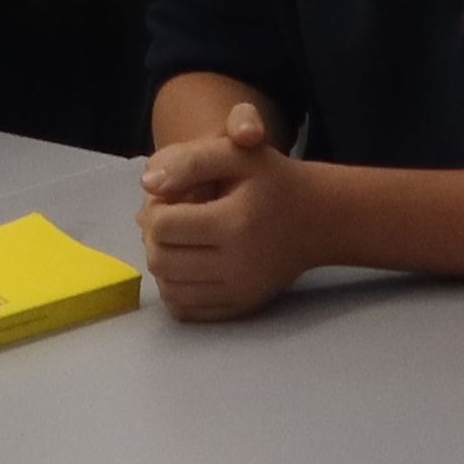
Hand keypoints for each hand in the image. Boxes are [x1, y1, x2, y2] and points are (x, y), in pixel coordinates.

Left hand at [139, 100, 313, 321]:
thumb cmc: (273, 181)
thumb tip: (147, 184)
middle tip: (170, 218)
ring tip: (178, 240)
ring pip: (168, 288)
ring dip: (162, 262)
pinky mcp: (240, 308)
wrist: (316, 220)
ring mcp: (239, 292)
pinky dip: (175, 287)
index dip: (155, 207)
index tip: (171, 197)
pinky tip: (188, 263)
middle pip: (160, 260)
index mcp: (234, 222)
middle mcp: (237, 265)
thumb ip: (190, 161)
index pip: (162, 226)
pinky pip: (185, 310)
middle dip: (153, 237)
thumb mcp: (236, 153)